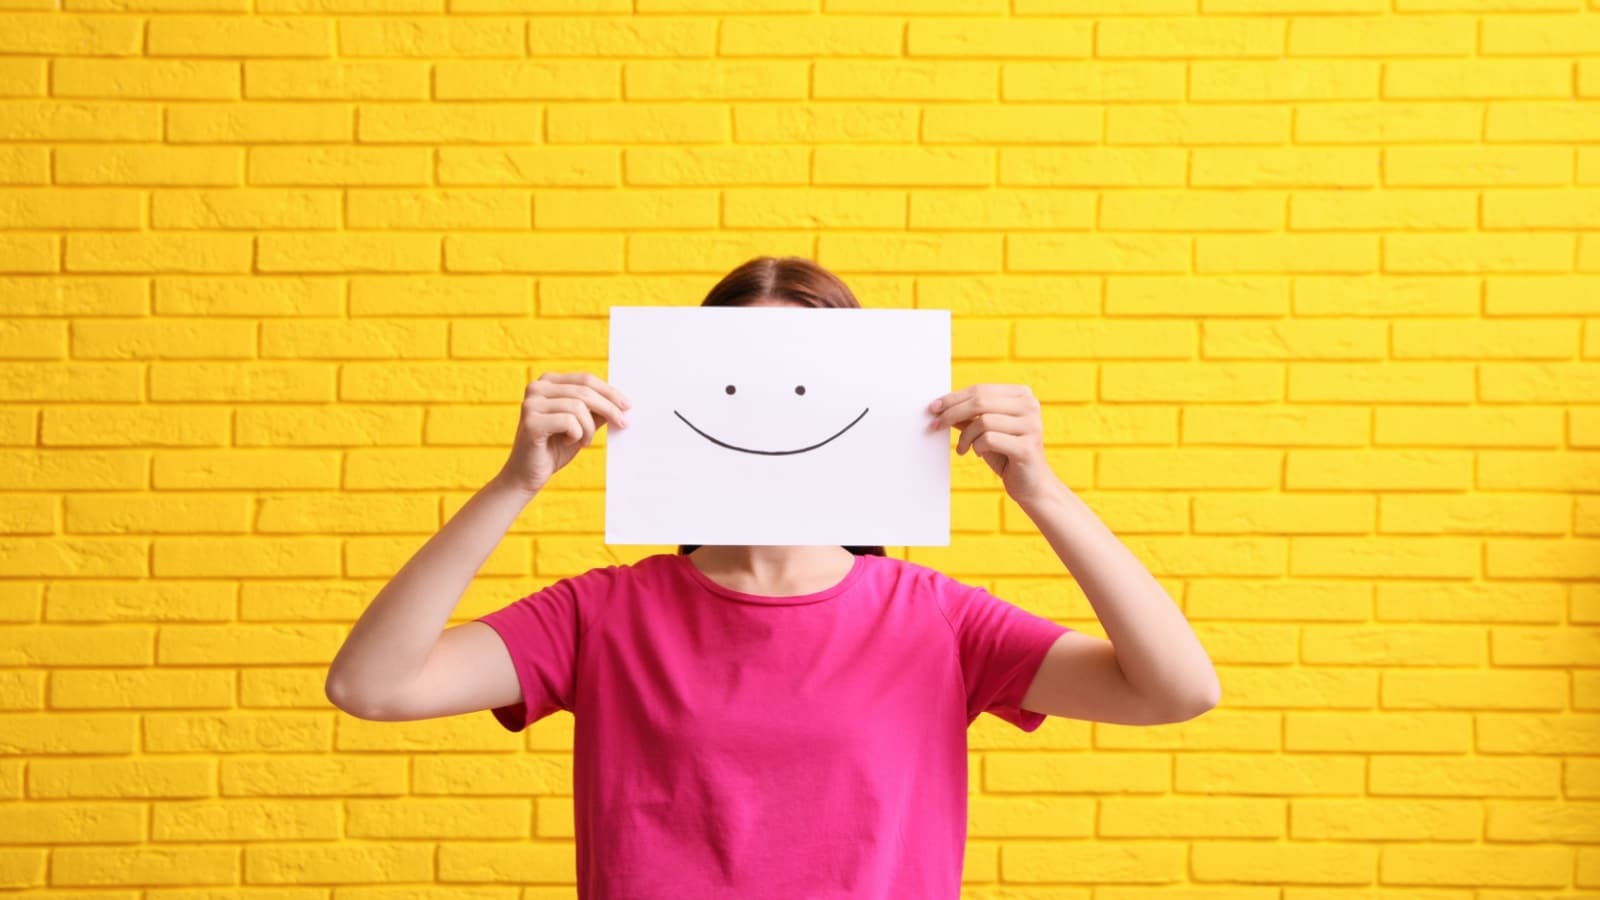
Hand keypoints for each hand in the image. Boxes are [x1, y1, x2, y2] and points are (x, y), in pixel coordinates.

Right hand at [496, 372, 630, 494]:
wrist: (527, 475)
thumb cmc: (554, 449)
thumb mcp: (581, 426)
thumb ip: (596, 411)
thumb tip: (622, 403)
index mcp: (547, 382)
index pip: (585, 379)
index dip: (609, 392)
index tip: (628, 406)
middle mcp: (536, 388)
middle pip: (584, 390)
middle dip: (609, 408)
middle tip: (622, 423)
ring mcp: (531, 403)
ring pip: (579, 406)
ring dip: (589, 428)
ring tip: (584, 441)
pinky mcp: (531, 422)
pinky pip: (569, 421)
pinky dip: (577, 434)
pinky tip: (570, 442)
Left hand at [928, 383, 1059, 503]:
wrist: (1031, 485)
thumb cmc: (1006, 455)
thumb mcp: (985, 431)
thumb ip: (968, 416)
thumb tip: (940, 407)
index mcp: (1022, 395)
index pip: (981, 389)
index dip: (953, 398)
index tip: (933, 408)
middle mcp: (1030, 406)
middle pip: (980, 402)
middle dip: (952, 413)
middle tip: (935, 426)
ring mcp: (1031, 425)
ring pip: (983, 421)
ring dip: (965, 437)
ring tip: (963, 448)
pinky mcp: (1027, 447)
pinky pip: (988, 439)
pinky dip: (977, 447)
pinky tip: (979, 454)